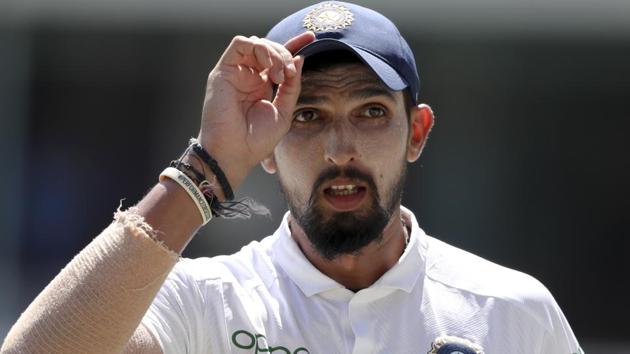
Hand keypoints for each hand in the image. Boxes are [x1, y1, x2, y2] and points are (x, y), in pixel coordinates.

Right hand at [197, 32, 315, 189]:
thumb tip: (299, 58)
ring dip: (273, 53)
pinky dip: (257, 48)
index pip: (277, 59)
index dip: (294, 44)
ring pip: (256, 43)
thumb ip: (292, 86)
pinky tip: (267, 66)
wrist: (235, 153)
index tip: (311, 37)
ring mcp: (235, 73)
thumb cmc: (256, 141)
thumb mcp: (284, 112)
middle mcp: (248, 77)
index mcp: (261, 86)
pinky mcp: (223, 71)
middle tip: (289, 74)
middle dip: (285, 54)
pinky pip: (240, 44)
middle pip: (270, 49)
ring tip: (278, 74)